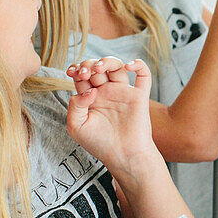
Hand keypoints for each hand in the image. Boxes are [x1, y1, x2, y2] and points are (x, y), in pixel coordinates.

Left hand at [65, 57, 158, 174]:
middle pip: (97, 67)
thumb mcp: (76, 126)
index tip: (73, 72)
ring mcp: (123, 93)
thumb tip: (89, 90)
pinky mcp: (139, 96)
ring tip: (99, 68)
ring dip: (107, 61)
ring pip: (117, 66)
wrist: (124, 156)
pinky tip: (129, 66)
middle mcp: (106, 93)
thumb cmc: (99, 144)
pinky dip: (139, 65)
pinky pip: (144, 75)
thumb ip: (75, 105)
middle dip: (89, 64)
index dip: (77, 69)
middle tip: (85, 73)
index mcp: (90, 99)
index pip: (82, 76)